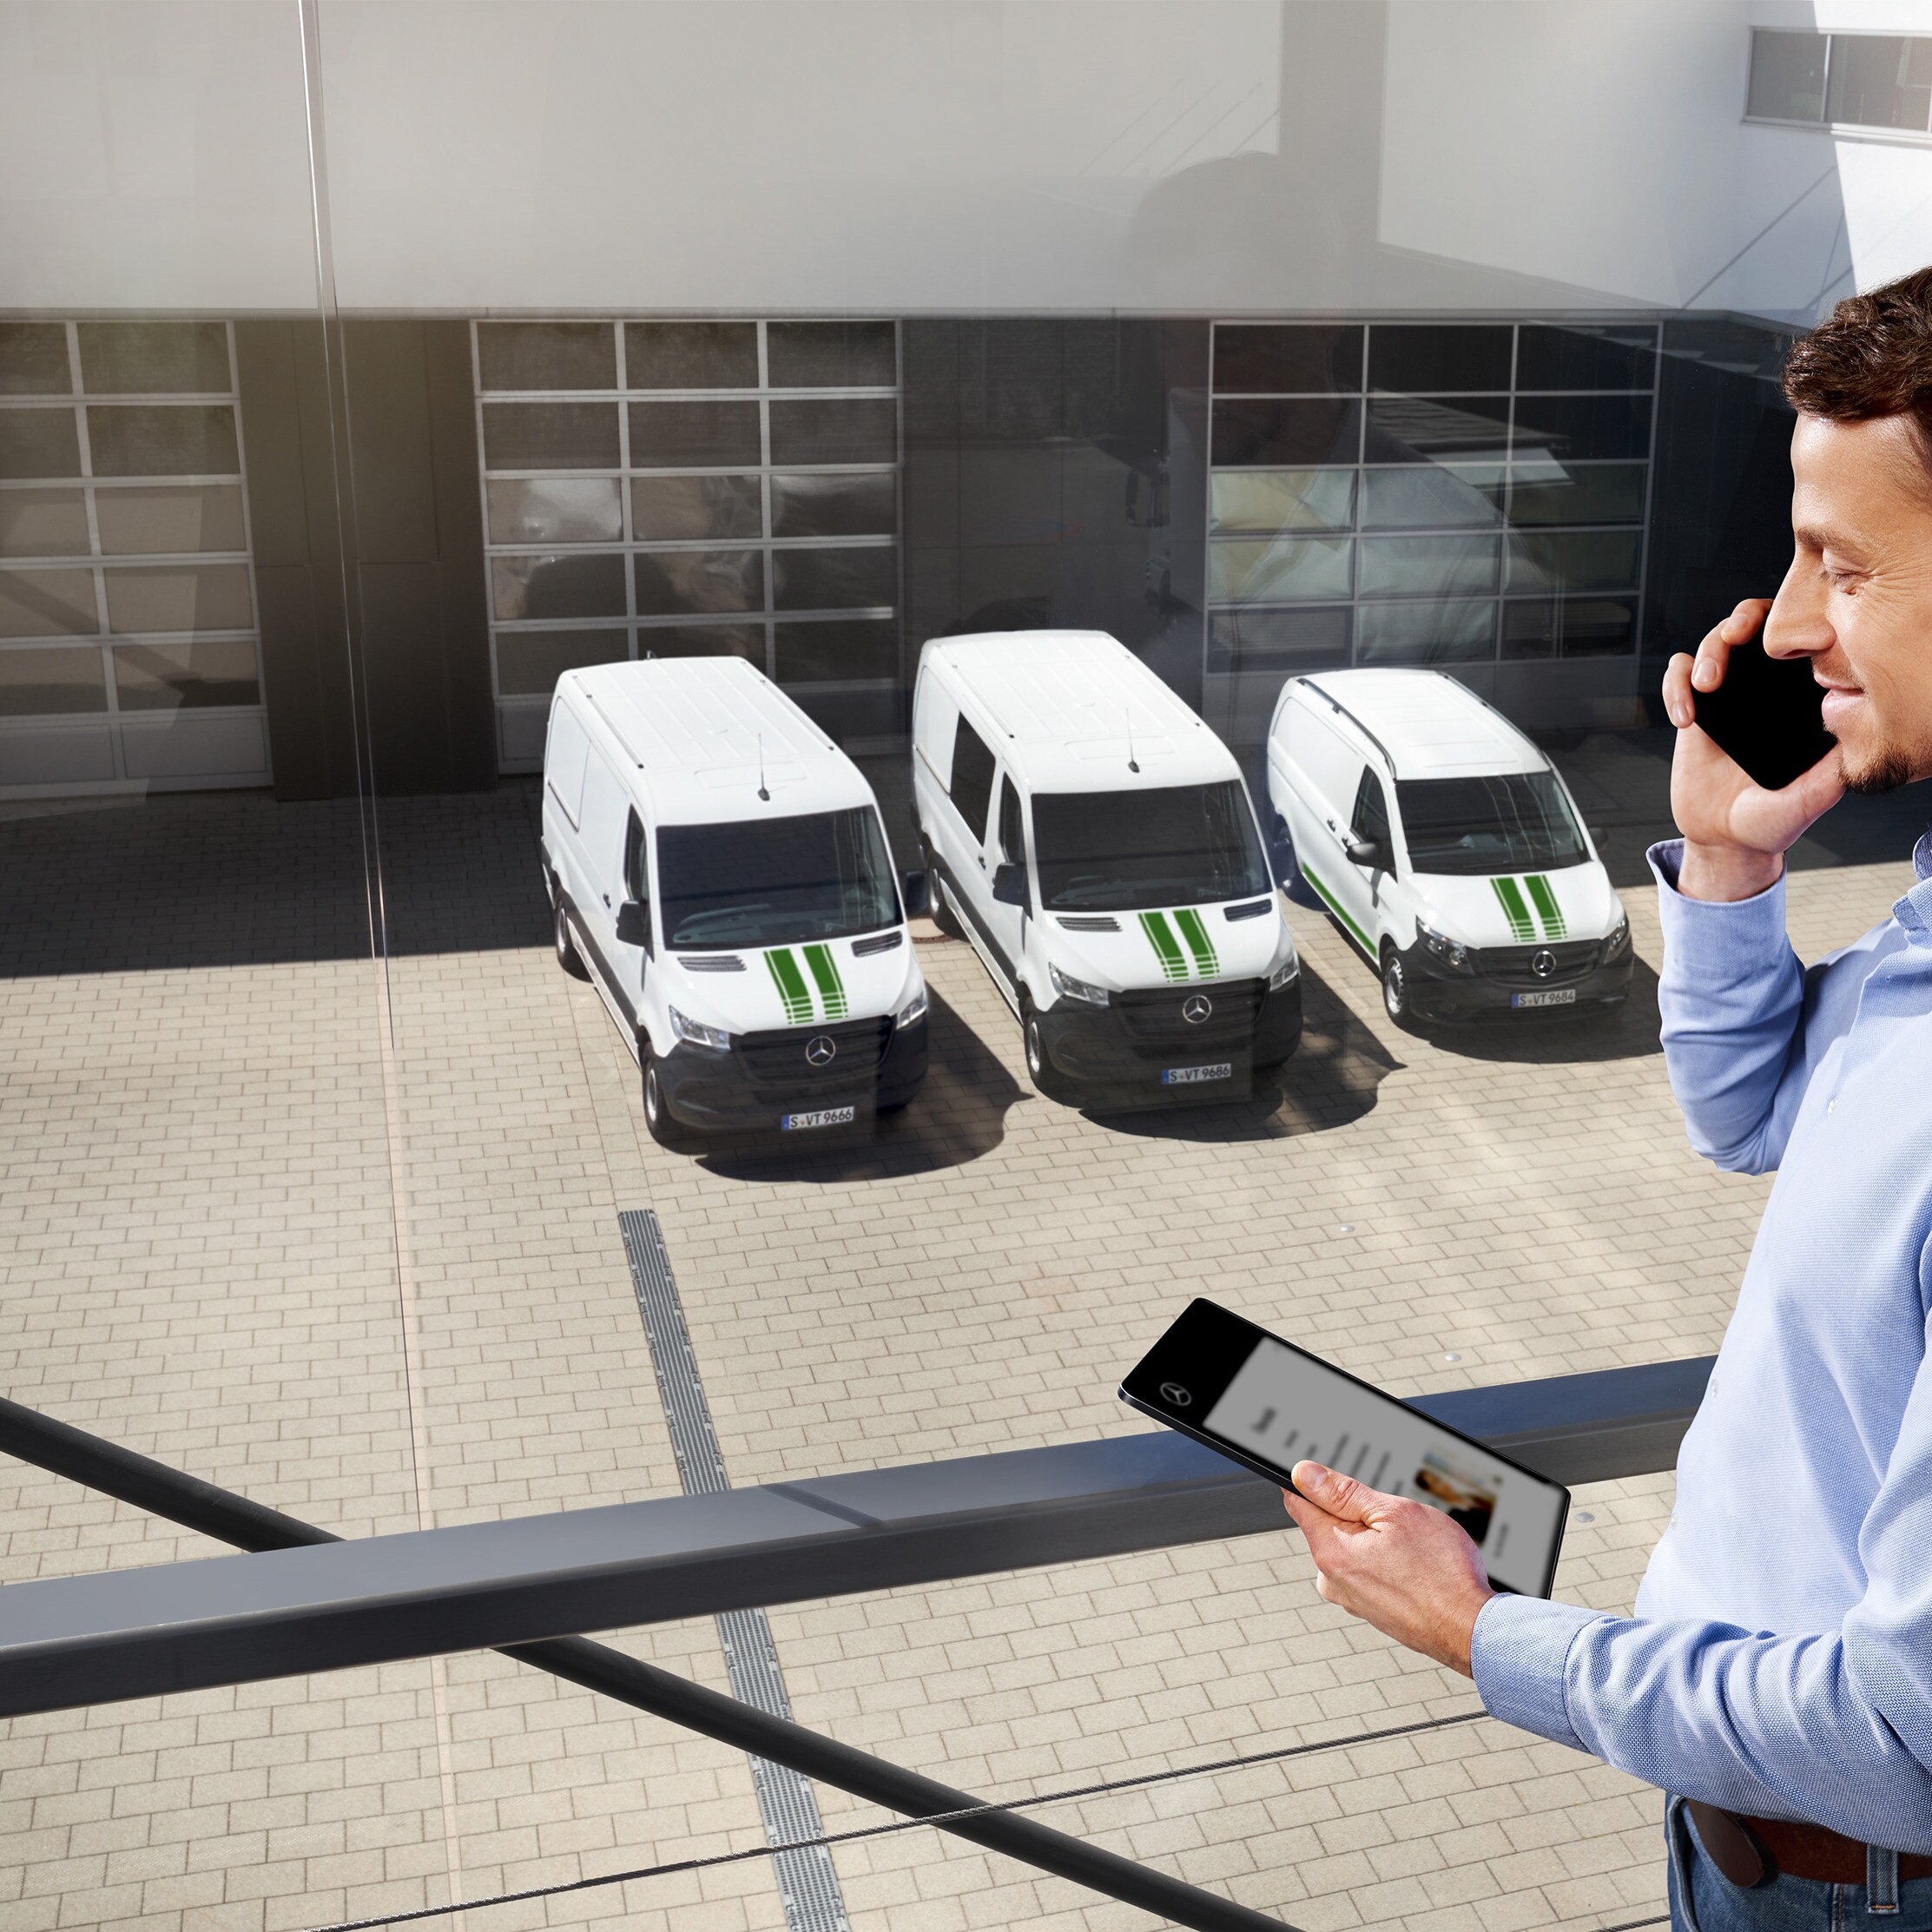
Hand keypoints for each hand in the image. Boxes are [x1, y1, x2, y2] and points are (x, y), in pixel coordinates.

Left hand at [1283, 1461, 1493, 1676]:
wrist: (1473, 1630)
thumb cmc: (1442, 1574)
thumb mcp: (1394, 1514)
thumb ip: (1343, 1493)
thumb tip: (1303, 1474)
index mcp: (1330, 1551)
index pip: (1298, 1502)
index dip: (1311, 1481)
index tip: (1330, 1475)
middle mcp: (1333, 1580)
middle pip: (1329, 1524)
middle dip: (1356, 1513)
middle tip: (1393, 1516)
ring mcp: (1353, 1599)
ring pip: (1354, 1548)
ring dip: (1376, 1539)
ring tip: (1412, 1546)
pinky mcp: (1373, 1611)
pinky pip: (1371, 1572)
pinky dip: (1388, 1563)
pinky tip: (1415, 1566)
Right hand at [1662, 599, 1842, 901]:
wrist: (1723, 841)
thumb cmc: (1769, 823)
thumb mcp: (1806, 802)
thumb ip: (1825, 777)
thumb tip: (1847, 741)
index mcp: (1798, 701)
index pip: (1801, 644)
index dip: (1794, 627)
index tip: (1788, 644)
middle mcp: (1764, 692)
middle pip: (1755, 627)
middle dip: (1745, 620)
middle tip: (1738, 635)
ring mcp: (1728, 697)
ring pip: (1715, 642)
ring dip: (1709, 651)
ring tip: (1707, 685)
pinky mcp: (1695, 710)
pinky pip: (1679, 677)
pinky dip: (1676, 686)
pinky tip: (1685, 716)